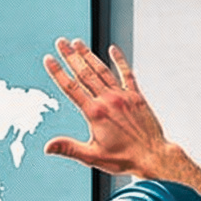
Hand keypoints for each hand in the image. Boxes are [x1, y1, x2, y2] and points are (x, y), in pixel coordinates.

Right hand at [42, 39, 177, 179]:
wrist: (153, 156)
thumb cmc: (123, 159)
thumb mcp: (92, 156)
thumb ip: (69, 148)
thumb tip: (47, 147)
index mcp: (95, 113)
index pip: (72, 88)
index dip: (58, 72)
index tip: (49, 59)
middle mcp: (108, 100)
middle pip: (85, 73)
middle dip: (71, 56)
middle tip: (60, 42)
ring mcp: (123, 96)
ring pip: (102, 70)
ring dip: (89, 55)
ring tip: (77, 43)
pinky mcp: (136, 96)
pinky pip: (126, 74)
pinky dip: (119, 61)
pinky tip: (113, 49)